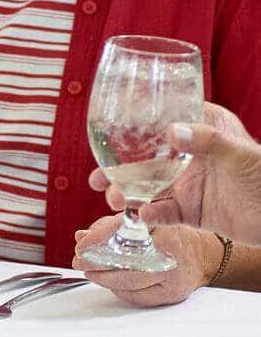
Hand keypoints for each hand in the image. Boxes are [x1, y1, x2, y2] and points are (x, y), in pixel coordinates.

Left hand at [72, 216, 220, 304]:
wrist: (200, 255)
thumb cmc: (166, 235)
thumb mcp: (139, 222)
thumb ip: (108, 227)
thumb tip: (81, 236)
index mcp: (160, 227)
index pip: (122, 232)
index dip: (97, 240)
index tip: (81, 245)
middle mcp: (169, 251)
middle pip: (124, 262)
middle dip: (95, 263)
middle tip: (78, 261)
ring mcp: (172, 275)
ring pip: (128, 282)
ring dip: (103, 279)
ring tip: (90, 272)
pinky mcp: (172, 293)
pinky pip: (138, 297)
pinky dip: (120, 290)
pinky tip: (111, 283)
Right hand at [90, 103, 260, 244]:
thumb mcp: (240, 153)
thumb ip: (206, 141)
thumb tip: (170, 131)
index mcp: (201, 131)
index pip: (162, 120)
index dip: (133, 124)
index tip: (106, 129)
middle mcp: (189, 157)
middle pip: (144, 160)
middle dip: (116, 169)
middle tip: (97, 178)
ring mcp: (187, 184)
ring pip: (147, 188)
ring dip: (127, 194)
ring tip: (114, 199)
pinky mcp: (191, 211)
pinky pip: (164, 213)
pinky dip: (151, 216)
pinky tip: (145, 216)